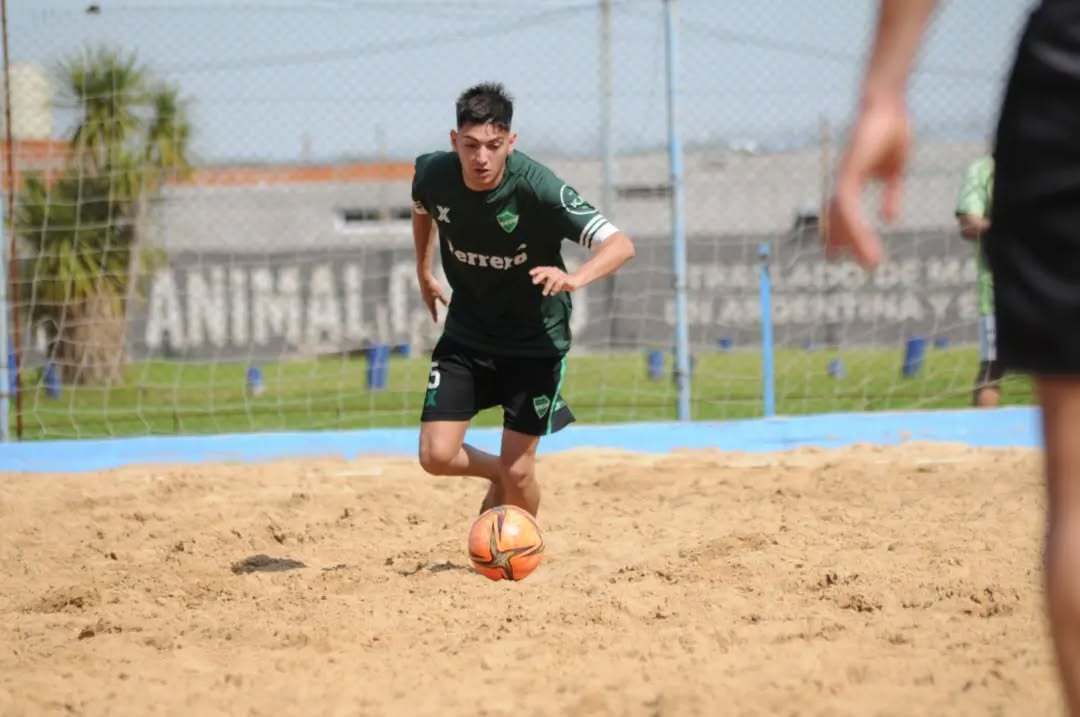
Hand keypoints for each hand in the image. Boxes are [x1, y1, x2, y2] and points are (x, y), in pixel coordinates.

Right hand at [417, 269, 447, 321]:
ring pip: (428, 303)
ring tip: (432, 310)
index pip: (433, 311)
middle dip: (433, 312)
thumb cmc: (432, 285)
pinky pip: (427, 299)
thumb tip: (447, 305)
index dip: (435, 317)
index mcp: (430, 301)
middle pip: (430, 308)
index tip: (435, 322)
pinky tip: (429, 300)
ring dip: (431, 307)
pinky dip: (429, 301)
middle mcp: (426, 300)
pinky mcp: (424, 291)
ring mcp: (424, 296)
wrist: (423, 277)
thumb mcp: (440, 292)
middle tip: (434, 317)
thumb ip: (443, 299)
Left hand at [529, 266, 579, 296]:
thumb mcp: (551, 280)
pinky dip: (555, 289)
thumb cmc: (562, 281)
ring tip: (544, 293)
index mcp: (551, 270)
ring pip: (552, 279)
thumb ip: (543, 280)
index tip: (530, 273)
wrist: (575, 280)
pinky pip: (559, 284)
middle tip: (534, 282)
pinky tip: (552, 292)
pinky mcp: (566, 280)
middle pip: (546, 272)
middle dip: (539, 277)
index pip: (542, 269)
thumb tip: (534, 279)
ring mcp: (561, 275)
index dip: (536, 270)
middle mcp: (555, 272)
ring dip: (547, 286)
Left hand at [826, 94, 911, 269]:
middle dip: (844, 242)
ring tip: (871, 262)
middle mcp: (845, 180)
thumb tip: (890, 219)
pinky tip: (862, 236)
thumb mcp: (895, 171)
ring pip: (843, 216)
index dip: (849, 233)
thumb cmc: (891, 129)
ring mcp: (844, 175)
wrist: (889, 103)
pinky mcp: (849, 169)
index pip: (846, 213)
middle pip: (838, 218)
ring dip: (856, 240)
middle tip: (845, 264)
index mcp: (853, 180)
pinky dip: (855, 221)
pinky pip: (848, 202)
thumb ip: (891, 195)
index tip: (855, 253)